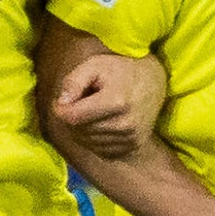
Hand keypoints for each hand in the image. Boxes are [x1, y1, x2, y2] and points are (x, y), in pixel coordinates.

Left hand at [51, 53, 166, 159]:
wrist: (154, 81)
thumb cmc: (120, 70)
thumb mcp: (95, 65)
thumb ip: (74, 81)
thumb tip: (61, 103)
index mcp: (117, 101)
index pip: (73, 118)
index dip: (61, 110)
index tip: (63, 100)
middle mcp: (125, 124)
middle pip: (79, 131)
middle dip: (74, 117)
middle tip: (83, 101)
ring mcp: (131, 138)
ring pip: (88, 142)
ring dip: (83, 129)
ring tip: (94, 110)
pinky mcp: (133, 146)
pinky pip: (100, 150)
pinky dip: (95, 139)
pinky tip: (102, 123)